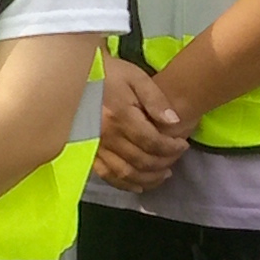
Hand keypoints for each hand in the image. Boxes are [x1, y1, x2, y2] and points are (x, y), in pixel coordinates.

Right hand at [92, 53, 196, 192]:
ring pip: (125, 173)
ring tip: (164, 173)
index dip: (172, 148)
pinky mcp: (87, 152)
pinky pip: (107, 175)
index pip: (152, 142)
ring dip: (148, 178)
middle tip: (176, 157)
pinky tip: (139, 185)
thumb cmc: (110, 73)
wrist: (76, 74)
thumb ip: (156, 100)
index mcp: (120, 116)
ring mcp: (95, 146)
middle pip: (141, 160)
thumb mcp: (136, 78)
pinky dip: (125, 184)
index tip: (183, 144)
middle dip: (164, 163)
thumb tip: (175, 122)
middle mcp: (106, 136)